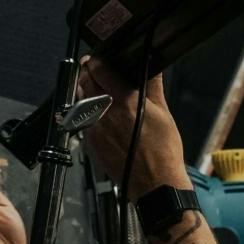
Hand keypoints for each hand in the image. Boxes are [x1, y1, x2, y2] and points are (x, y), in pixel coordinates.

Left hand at [76, 55, 183, 189]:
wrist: (155, 185)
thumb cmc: (163, 152)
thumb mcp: (163, 113)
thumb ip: (153, 86)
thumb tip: (152, 64)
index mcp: (123, 101)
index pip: (98, 68)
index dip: (97, 59)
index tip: (100, 58)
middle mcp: (104, 113)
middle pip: (84, 81)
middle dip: (89, 73)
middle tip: (98, 72)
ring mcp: (94, 128)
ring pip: (80, 99)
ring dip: (86, 91)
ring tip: (100, 91)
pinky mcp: (90, 143)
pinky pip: (83, 119)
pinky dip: (88, 111)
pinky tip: (102, 114)